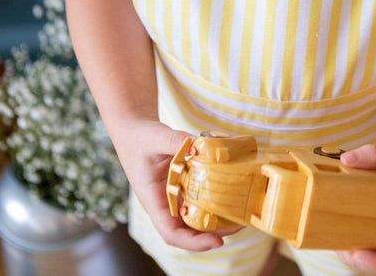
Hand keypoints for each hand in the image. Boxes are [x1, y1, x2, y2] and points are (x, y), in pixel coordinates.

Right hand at [109, 120, 240, 250]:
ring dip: (219, 218)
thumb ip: (176, 141)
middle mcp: (165, 204)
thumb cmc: (139, 138)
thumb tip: (200, 147)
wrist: (134, 132)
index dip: (194, 242)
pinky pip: (201, 199)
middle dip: (216, 232)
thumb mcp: (155, 138)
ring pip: (198, 217)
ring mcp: (176, 197)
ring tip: (241, 212)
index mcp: (154, 201)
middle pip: (190, 230)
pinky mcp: (185, 187)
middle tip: (240, 223)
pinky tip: (233, 190)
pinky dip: (216, 199)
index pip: (171, 233)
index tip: (217, 241)